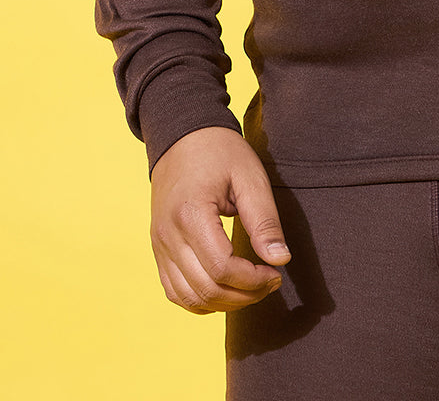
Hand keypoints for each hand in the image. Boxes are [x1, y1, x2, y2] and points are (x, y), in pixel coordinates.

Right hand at [149, 126, 290, 313]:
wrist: (182, 135)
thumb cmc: (220, 151)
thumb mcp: (250, 177)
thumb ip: (264, 221)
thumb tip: (280, 260)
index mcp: (190, 214)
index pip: (222, 269)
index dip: (253, 280)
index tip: (276, 273)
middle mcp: (167, 235)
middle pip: (205, 290)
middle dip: (244, 296)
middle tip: (271, 281)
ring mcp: (159, 244)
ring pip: (188, 298)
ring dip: (223, 303)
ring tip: (252, 288)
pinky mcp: (158, 249)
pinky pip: (175, 291)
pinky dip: (201, 299)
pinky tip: (226, 287)